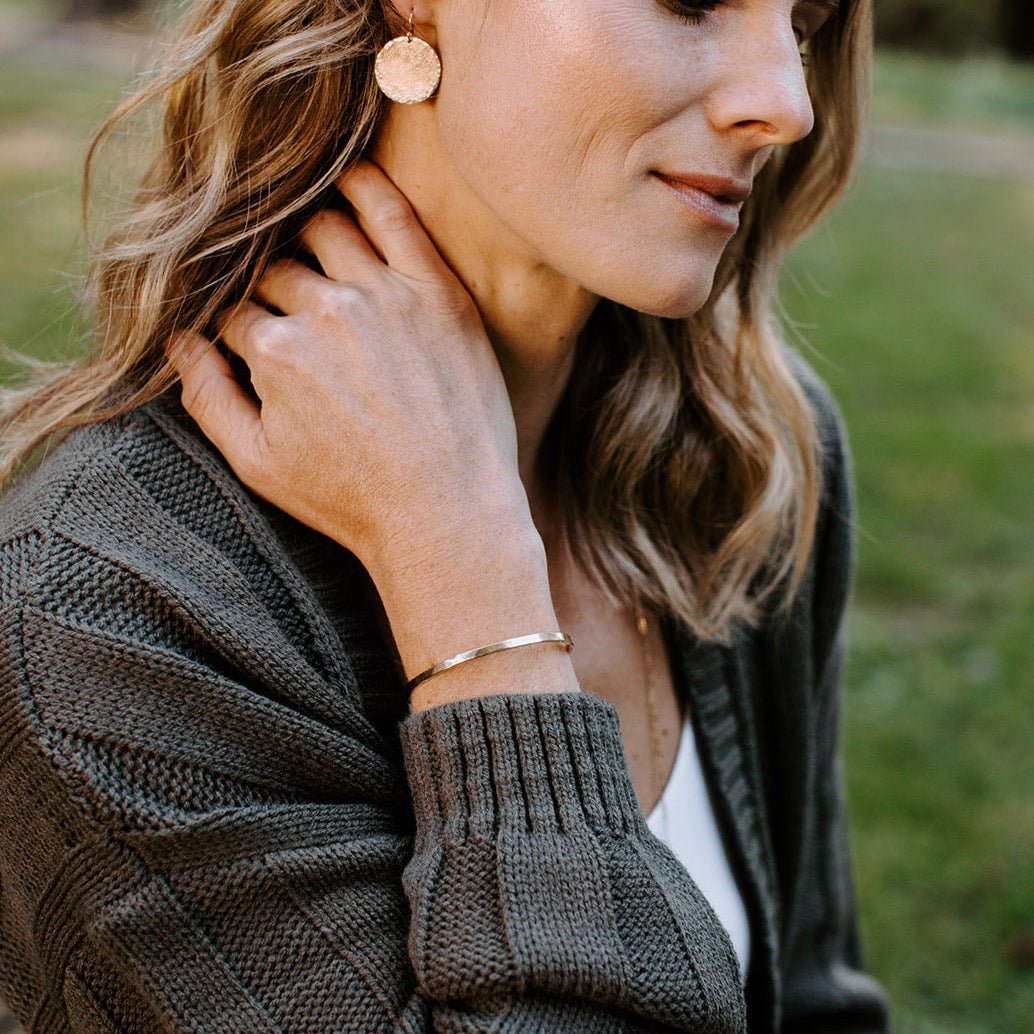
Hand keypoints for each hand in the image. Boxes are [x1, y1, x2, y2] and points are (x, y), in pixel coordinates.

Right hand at [168, 159, 533, 574]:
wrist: (448, 514)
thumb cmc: (352, 499)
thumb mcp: (258, 465)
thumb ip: (207, 397)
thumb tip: (175, 340)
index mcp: (275, 352)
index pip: (234, 309)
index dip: (239, 325)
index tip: (255, 338)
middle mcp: (325, 312)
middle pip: (275, 269)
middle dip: (271, 286)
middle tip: (289, 304)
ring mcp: (384, 295)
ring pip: (322, 229)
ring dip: (304, 235)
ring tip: (310, 253)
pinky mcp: (436, 290)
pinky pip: (393, 211)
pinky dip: (364, 185)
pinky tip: (348, 177)